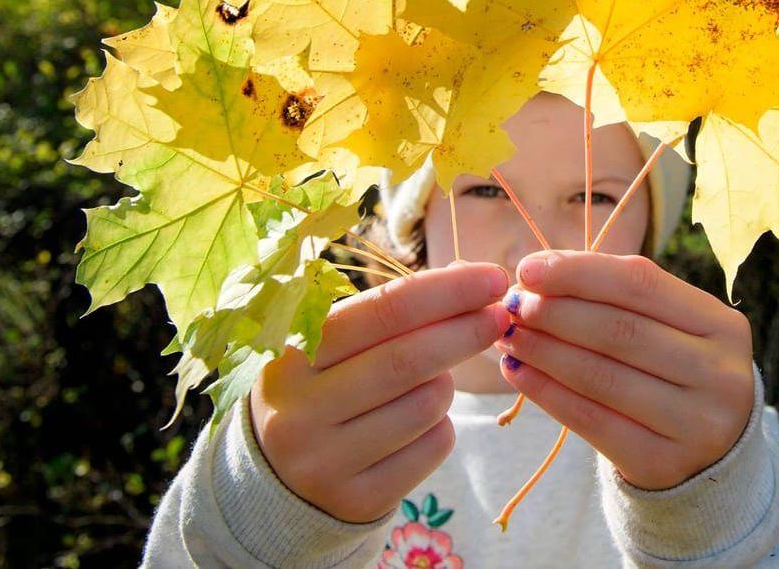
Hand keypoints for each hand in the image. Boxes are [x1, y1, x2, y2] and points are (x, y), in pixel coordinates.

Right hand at [248, 262, 510, 521]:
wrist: (277, 479)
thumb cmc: (321, 389)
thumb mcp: (331, 346)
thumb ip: (390, 312)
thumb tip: (471, 280)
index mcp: (292, 353)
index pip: (383, 310)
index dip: (446, 291)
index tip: (492, 278)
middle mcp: (300, 409)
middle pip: (409, 359)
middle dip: (466, 331)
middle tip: (501, 315)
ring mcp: (325, 460)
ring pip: (427, 405)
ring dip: (446, 383)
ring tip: (432, 379)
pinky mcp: (357, 500)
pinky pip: (432, 447)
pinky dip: (441, 425)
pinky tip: (420, 422)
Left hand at [496, 249, 755, 490]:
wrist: (709, 457)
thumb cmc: (674, 373)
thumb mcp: (669, 329)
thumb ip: (616, 295)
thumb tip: (538, 270)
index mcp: (723, 326)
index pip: (641, 283)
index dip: (579, 272)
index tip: (528, 269)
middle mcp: (719, 374)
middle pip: (619, 330)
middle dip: (555, 313)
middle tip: (513, 306)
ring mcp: (695, 424)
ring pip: (601, 376)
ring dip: (543, 351)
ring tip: (508, 336)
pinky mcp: (662, 463)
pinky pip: (590, 420)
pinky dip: (546, 393)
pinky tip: (517, 373)